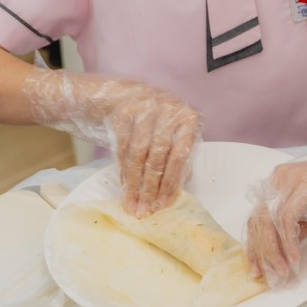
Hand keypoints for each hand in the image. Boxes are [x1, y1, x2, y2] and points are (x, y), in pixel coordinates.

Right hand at [23, 69, 200, 216]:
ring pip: (139, 155)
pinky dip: (123, 172)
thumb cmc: (152, 121)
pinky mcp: (124, 112)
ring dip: (135, 185)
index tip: (164, 203)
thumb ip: (178, 154)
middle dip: (151, 187)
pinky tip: (123, 188)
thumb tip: (180, 186)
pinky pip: (123, 149)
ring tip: (133, 205)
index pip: (182, 154)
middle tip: (145, 211)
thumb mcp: (171, 132)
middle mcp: (170, 110)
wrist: (118, 96)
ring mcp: (146, 109)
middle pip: (160, 156)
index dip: (172, 181)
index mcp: (188, 117)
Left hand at [246, 67, 306, 283]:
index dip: (255, 245)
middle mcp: (278, 179)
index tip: (258, 268)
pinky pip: (287, 220)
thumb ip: (297, 232)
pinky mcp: (303, 187)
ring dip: (274, 252)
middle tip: (266, 276)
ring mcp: (289, 181)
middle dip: (261, 252)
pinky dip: (289, 243)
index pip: (257, 218)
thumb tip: (282, 255)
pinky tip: (295, 258)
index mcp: (279, 183)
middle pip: (258, 221)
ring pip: (268, 222)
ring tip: (283, 271)